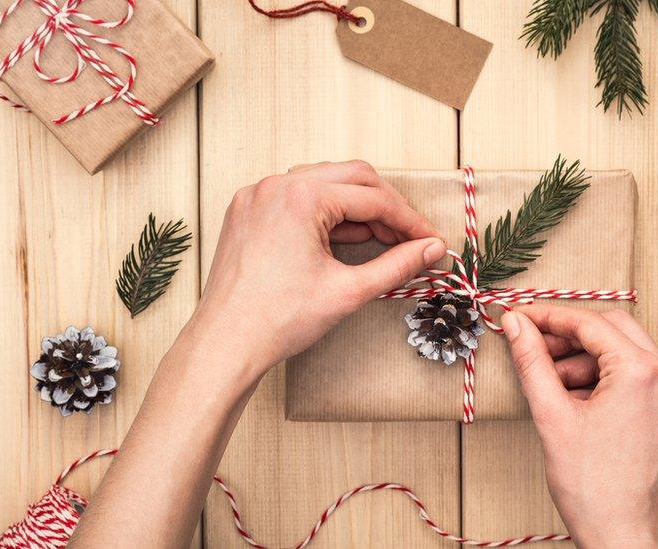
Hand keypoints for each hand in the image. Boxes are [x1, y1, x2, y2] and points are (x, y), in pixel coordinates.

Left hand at [184, 160, 446, 382]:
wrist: (226, 344)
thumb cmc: (277, 320)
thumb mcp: (349, 291)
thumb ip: (398, 265)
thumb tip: (431, 249)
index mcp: (301, 198)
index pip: (373, 200)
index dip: (409, 221)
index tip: (429, 240)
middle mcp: (276, 186)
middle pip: (352, 177)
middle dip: (386, 207)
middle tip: (410, 237)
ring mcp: (257, 196)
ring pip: (324, 183)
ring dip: (357, 206)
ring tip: (382, 238)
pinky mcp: (247, 211)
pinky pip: (296, 197)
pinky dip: (325, 212)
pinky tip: (343, 238)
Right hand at [501, 305, 657, 548]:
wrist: (624, 537)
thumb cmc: (593, 488)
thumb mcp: (552, 415)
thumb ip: (533, 361)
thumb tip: (517, 325)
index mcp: (642, 372)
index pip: (590, 323)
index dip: (549, 316)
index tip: (521, 318)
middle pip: (613, 329)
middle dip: (570, 335)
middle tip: (535, 347)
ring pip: (625, 352)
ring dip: (586, 360)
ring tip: (552, 386)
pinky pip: (637, 378)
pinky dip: (605, 379)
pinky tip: (576, 401)